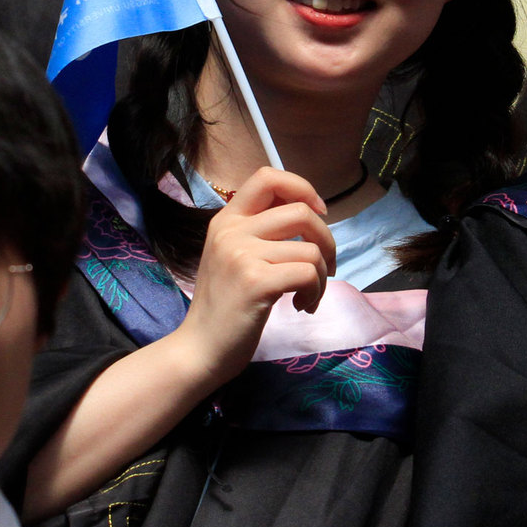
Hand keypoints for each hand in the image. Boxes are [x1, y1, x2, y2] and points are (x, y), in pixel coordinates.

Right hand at [175, 168, 336, 385]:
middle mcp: (231, 230)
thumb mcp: (234, 256)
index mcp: (226, 220)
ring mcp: (241, 254)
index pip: (268, 177)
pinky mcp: (255, 281)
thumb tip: (311, 214)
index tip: (317, 213)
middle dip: (326, 241)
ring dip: (321, 277)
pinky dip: (315, 292)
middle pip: (301, 212)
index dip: (302, 188)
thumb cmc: (224, 307)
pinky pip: (307, 273)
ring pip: (310, 250)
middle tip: (324, 268)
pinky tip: (302, 306)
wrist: (199, 350)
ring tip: (308, 296)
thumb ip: (261, 232)